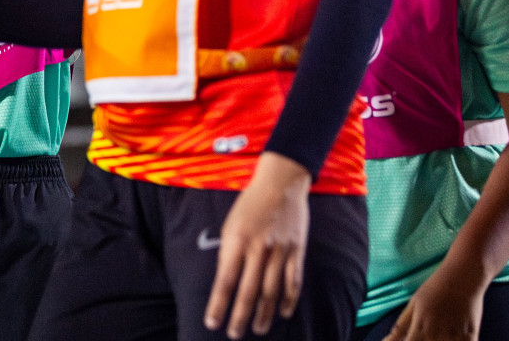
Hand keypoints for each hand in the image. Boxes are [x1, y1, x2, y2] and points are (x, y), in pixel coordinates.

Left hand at [205, 153, 310, 338]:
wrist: (281, 183)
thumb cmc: (250, 204)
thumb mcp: (230, 224)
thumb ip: (228, 252)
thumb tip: (225, 282)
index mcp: (237, 240)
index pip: (225, 280)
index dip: (218, 304)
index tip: (211, 322)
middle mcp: (258, 248)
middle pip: (248, 291)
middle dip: (239, 317)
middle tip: (233, 334)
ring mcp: (280, 251)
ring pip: (271, 292)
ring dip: (263, 314)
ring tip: (257, 329)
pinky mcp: (297, 251)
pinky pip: (293, 282)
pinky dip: (289, 301)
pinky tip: (284, 313)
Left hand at [382, 263, 485, 340]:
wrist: (463, 276)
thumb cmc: (435, 289)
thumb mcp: (414, 304)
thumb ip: (400, 327)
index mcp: (419, 328)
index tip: (409, 340)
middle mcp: (436, 336)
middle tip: (427, 333)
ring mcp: (455, 337)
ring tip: (439, 334)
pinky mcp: (472, 337)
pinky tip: (454, 337)